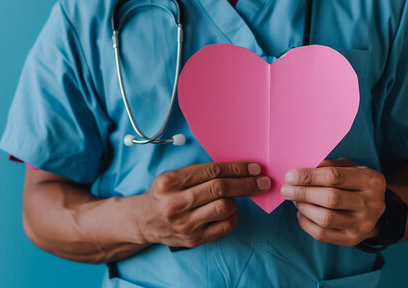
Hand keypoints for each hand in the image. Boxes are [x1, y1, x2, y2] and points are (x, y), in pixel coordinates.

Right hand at [139, 161, 270, 247]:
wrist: (145, 221)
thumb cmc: (164, 194)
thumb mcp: (173, 177)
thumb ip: (199, 172)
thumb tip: (236, 168)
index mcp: (169, 182)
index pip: (211, 171)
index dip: (237, 168)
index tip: (255, 167)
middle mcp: (175, 203)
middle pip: (220, 188)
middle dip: (246, 184)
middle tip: (263, 181)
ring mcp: (184, 223)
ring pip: (224, 207)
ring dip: (235, 201)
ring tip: (232, 198)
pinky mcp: (193, 239)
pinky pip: (225, 226)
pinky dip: (233, 216)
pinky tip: (229, 211)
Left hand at [280, 158, 386, 245]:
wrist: (374, 210)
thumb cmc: (354, 183)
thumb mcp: (348, 167)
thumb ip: (328, 166)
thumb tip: (301, 172)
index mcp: (370, 181)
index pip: (335, 177)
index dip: (309, 176)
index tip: (290, 176)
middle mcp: (371, 204)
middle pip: (331, 199)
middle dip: (303, 193)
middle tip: (286, 189)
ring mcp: (362, 224)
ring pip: (325, 218)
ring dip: (303, 207)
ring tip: (294, 199)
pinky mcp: (352, 239)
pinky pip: (322, 234)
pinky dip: (306, 222)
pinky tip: (301, 212)